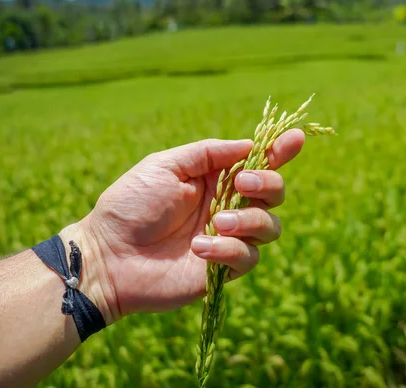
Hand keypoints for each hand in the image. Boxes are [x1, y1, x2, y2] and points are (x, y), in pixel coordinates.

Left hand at [64, 129, 304, 323]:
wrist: (109, 255)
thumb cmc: (130, 206)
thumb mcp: (165, 166)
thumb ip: (207, 154)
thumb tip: (248, 145)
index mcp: (215, 179)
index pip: (257, 163)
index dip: (280, 151)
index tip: (296, 139)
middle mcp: (227, 206)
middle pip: (274, 193)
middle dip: (267, 183)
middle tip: (242, 183)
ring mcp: (227, 238)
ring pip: (270, 226)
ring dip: (248, 219)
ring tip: (216, 222)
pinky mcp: (223, 268)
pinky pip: (249, 257)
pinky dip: (229, 249)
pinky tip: (199, 248)